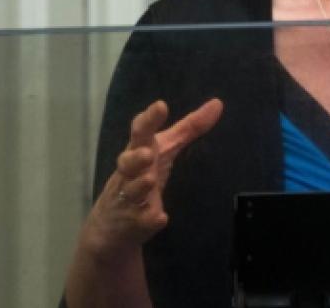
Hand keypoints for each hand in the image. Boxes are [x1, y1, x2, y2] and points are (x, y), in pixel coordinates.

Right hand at [83, 98, 223, 260]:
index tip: (160, 106)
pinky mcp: (134, 222)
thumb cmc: (141, 176)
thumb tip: (217, 104)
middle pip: (127, 161)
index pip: (140, 133)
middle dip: (135, 157)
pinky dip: (150, 219)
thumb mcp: (165, 150)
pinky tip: (159, 218)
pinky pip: (142, 221)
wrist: (112, 226)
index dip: (149, 120)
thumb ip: (188, 129)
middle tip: (147, 153)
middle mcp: (130, 173)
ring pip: (132, 191)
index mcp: (138, 151)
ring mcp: (129, 198)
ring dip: (140, 185)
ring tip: (150, 180)